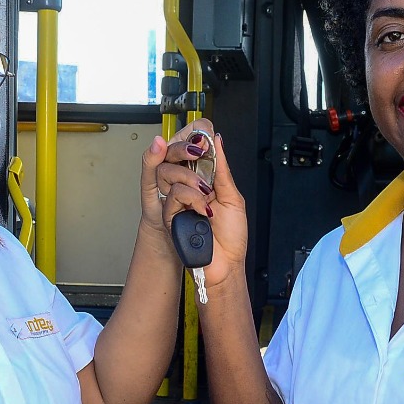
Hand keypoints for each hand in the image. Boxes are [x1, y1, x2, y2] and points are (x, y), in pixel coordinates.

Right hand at [144, 119, 247, 287]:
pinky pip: (174, 195)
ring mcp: (177, 203)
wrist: (226, 264)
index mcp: (202, 182)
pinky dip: (192, 199)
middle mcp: (187, 189)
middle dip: (187, 151)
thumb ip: (221, 169)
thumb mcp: (232, 196)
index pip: (190, 154)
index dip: (194, 142)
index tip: (204, 139)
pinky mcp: (170, 216)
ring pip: (171, 174)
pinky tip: (204, 211)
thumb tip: (217, 141)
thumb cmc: (231, 237)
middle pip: (173, 157)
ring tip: (208, 196)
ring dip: (194, 182)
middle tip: (200, 154)